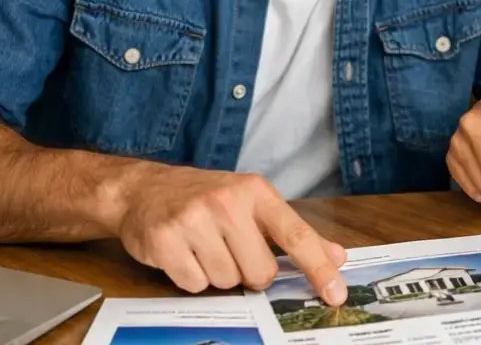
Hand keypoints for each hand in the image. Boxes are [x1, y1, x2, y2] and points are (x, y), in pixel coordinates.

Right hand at [110, 165, 347, 300]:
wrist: (144, 188)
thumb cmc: (205, 197)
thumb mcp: (252, 204)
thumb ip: (293, 232)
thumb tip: (337, 256)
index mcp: (255, 192)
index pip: (296, 234)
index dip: (318, 267)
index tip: (336, 293)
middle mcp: (226, 203)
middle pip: (260, 272)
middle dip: (248, 273)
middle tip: (231, 250)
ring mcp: (193, 221)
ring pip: (226, 282)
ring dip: (218, 274)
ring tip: (203, 247)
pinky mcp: (165, 241)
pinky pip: (194, 285)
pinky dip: (192, 277)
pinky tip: (184, 253)